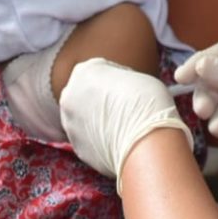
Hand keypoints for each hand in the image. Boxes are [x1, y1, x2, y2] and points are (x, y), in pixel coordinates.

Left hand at [60, 57, 190, 192]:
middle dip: (100, 100)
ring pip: (83, 119)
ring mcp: (70, 123)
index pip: (99, 70)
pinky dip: (99, 140)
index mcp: (84, 71)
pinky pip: (88, 140)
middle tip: (124, 108)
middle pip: (85, 94)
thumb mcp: (136, 77)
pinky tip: (118, 142)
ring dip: (97, 121)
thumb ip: (118, 81)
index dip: (117, 79)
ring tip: (123, 128)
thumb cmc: (147, 103)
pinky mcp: (77, 148)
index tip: (130, 87)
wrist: (146, 141)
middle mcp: (70, 95)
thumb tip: (119, 90)